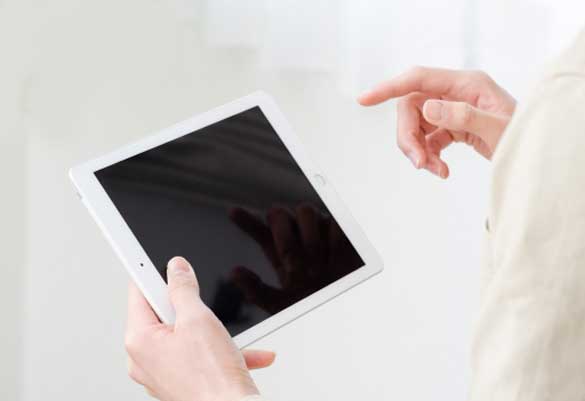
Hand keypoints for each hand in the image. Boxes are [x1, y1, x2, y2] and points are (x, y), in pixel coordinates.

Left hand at [125, 257, 275, 400]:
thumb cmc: (213, 379)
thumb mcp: (199, 319)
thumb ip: (183, 289)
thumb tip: (176, 269)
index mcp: (139, 340)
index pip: (139, 292)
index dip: (152, 273)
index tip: (153, 259)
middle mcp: (144, 359)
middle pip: (163, 313)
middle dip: (189, 307)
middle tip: (204, 309)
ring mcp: (162, 372)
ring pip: (185, 335)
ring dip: (211, 331)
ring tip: (226, 337)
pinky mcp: (179, 381)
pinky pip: (197, 355)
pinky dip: (219, 350)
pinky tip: (245, 352)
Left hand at [229, 205, 361, 312]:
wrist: (347, 308)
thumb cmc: (313, 303)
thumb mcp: (281, 304)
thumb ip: (257, 291)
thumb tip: (235, 272)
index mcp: (280, 251)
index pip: (260, 230)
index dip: (246, 220)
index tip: (233, 213)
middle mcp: (297, 236)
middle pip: (279, 214)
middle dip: (283, 236)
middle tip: (290, 263)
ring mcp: (319, 230)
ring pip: (304, 210)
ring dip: (307, 237)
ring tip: (315, 265)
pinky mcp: (340, 230)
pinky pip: (331, 220)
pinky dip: (330, 237)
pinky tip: (333, 257)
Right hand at [358, 67, 515, 177]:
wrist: (534, 152)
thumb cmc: (523, 134)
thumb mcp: (496, 127)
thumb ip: (462, 116)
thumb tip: (428, 109)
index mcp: (466, 83)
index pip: (417, 79)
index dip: (389, 88)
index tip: (365, 99)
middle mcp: (455, 93)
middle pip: (411, 108)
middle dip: (408, 137)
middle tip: (418, 163)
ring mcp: (453, 109)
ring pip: (416, 126)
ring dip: (418, 151)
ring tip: (435, 170)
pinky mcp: (452, 126)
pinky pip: (428, 139)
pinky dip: (428, 156)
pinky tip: (441, 170)